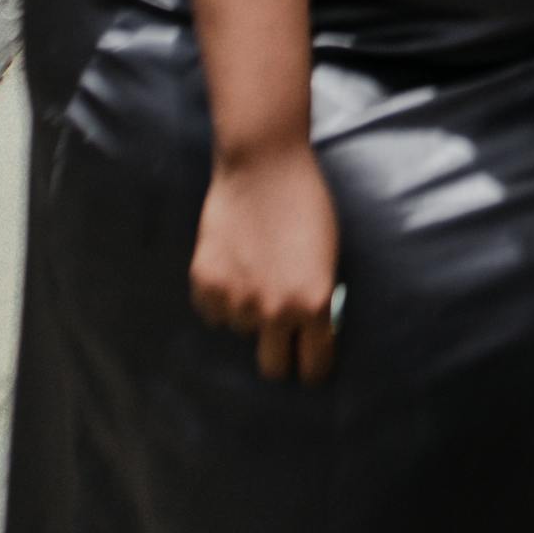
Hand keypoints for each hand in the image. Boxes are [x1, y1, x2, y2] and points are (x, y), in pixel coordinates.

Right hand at [190, 140, 340, 380]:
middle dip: (279, 353)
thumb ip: (316, 298)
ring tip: (255, 272)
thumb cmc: (306, 204)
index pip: (313, 367)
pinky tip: (232, 267)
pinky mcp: (205, 284)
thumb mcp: (328, 257)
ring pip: (241, 331)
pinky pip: (212, 313)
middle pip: (273, 367)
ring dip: (247, 312)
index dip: (312, 365)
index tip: (309, 361)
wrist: (264, 165)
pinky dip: (221, 298)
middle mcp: (275, 311)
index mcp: (313, 305)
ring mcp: (237, 300)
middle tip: (280, 334)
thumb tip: (308, 333)